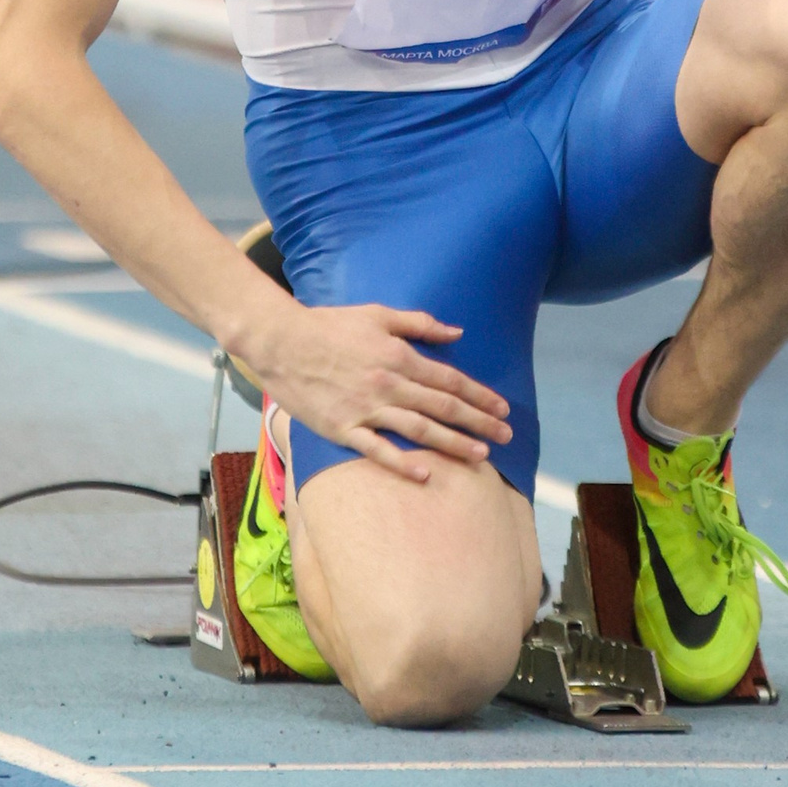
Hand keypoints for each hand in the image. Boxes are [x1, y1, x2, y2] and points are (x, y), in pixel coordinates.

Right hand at [239, 298, 511, 483]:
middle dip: (479, 422)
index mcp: (399, 356)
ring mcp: (366, 409)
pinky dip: (402, 463)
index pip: (449, 380)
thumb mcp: (377, 314)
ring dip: (453, 443)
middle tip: (506, 436)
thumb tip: (456, 333)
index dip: (479, 395)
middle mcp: (389, 384)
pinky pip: (378, 450)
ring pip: (419, 429)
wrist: (281, 342)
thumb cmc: (329, 325)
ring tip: (480, 455)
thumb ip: (419, 323)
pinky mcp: (343, 428)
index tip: (502, 408)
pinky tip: (426, 473)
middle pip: (443, 407)